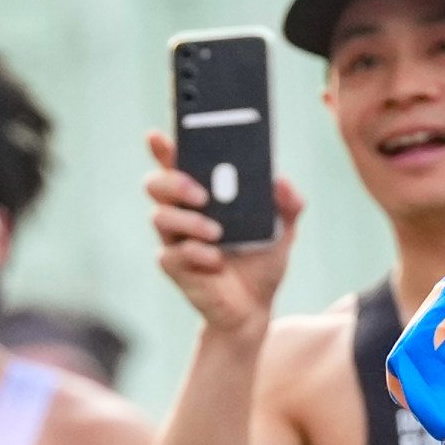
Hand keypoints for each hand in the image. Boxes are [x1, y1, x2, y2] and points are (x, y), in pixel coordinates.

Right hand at [145, 130, 299, 337]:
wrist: (254, 308)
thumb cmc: (261, 262)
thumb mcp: (283, 230)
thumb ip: (288, 204)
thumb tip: (281, 182)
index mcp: (202, 194)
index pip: (176, 163)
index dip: (162, 147)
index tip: (157, 135)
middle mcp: (182, 212)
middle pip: (156, 184)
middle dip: (173, 182)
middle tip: (201, 193)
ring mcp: (175, 240)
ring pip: (160, 218)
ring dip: (189, 221)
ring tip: (216, 231)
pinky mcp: (175, 268)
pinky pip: (173, 255)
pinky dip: (196, 254)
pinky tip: (216, 261)